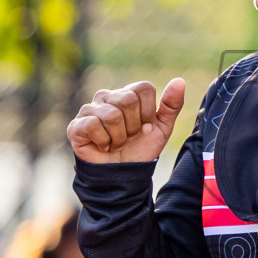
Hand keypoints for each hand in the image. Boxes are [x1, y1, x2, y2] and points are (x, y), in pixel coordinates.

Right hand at [67, 79, 185, 163]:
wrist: (122, 176)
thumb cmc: (140, 150)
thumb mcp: (162, 130)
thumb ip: (171, 105)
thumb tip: (180, 80)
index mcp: (127, 94)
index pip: (144, 88)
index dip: (148, 112)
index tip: (145, 128)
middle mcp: (107, 96)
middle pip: (128, 100)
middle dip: (133, 126)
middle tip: (129, 137)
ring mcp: (89, 109)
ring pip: (111, 114)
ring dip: (119, 137)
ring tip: (115, 143)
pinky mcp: (77, 125)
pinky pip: (94, 125)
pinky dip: (104, 142)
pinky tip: (102, 147)